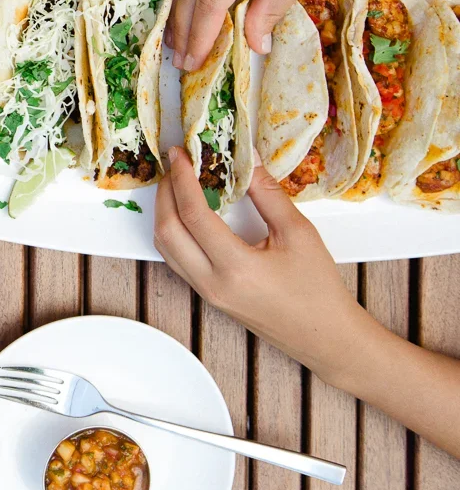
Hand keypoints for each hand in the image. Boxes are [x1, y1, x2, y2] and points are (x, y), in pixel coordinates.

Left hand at [152, 147, 382, 381]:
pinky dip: (173, 231)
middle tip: (177, 165)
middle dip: (166, 192)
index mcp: (236, 267)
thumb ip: (268, 193)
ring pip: (165, 247)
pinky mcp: (206, 295)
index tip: (181, 154)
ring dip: (165, 212)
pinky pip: (175, 259)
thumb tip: (247, 156)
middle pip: (167, 230)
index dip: (182, 179)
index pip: (194, 214)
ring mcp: (205, 292)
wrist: (324, 336)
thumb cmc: (318, 288)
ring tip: (178, 184)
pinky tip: (187, 213)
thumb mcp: (299, 234)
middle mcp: (212, 283)